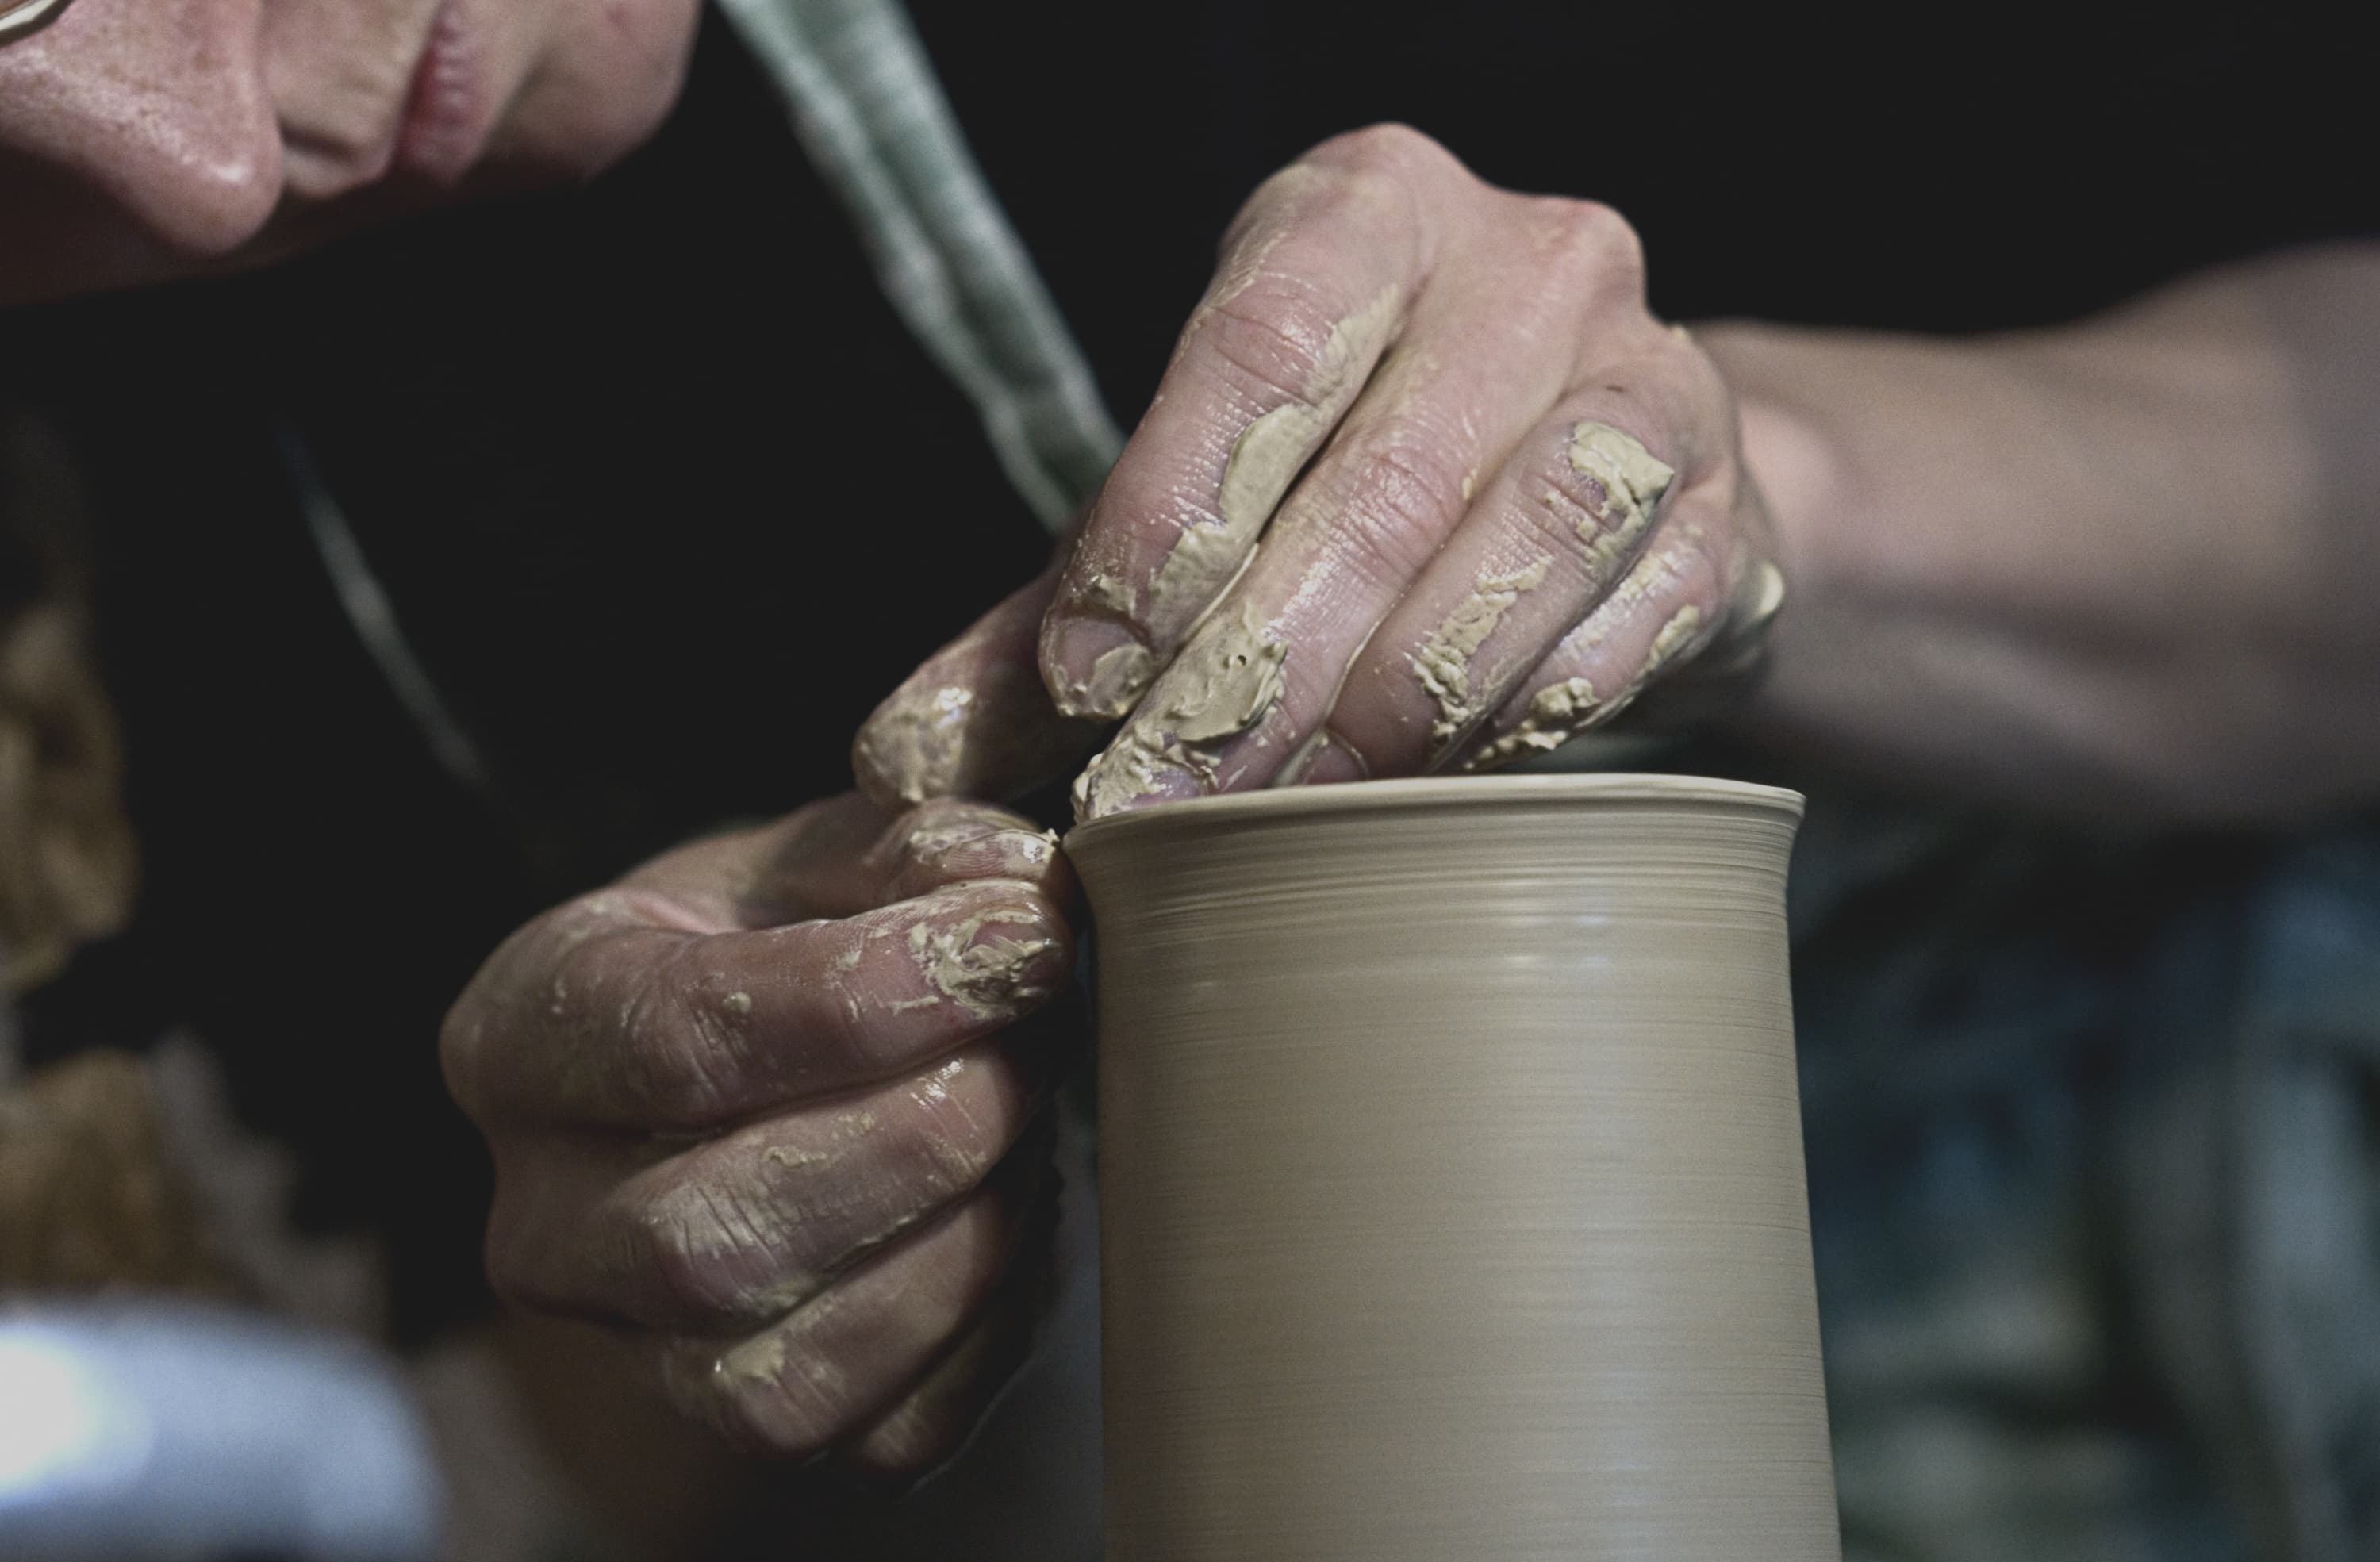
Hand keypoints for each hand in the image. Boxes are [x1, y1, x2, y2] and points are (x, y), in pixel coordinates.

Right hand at [442, 794, 1074, 1475]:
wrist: (786, 1080)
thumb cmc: (789, 944)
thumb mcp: (824, 857)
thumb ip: (911, 848)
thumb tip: (1009, 884)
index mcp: (521, 1039)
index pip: (675, 1038)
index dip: (869, 995)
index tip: (1024, 938)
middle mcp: (541, 1226)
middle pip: (707, 1232)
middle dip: (915, 1132)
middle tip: (1037, 1035)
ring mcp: (636, 1352)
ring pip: (787, 1367)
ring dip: (962, 1231)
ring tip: (1033, 1109)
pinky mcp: (757, 1428)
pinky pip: (888, 1427)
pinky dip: (990, 1318)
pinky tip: (1021, 1200)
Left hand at [853, 125, 1782, 818]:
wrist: (1599, 478)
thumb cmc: (1354, 480)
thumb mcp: (1196, 506)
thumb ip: (1045, 620)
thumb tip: (910, 759)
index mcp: (1365, 210)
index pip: (1258, 346)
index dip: (1164, 518)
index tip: (1085, 680)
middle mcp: (1528, 261)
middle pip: (1385, 479)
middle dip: (1258, 671)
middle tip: (1161, 808)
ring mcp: (1654, 378)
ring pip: (1526, 552)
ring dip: (1389, 712)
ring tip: (1284, 821)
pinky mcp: (1731, 511)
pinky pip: (1628, 633)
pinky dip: (1516, 724)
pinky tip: (1427, 789)